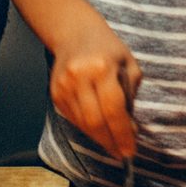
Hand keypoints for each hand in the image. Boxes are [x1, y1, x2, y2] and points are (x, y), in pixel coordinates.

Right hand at [49, 14, 141, 160]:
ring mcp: (64, 86)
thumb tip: (129, 129)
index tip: (130, 151)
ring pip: (83, 124)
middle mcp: (80, 77)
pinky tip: (99, 130)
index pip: (113, 110)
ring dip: (100, 138)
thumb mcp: (128, 65)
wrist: (74, 32)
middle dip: (111, 142)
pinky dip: (88, 129)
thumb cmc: (108, 48)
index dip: (123, 134)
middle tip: (122, 153)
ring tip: (113, 143)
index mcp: (102, 68)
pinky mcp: (55, 93)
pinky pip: (73, 119)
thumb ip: (130, 95)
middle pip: (95, 121)